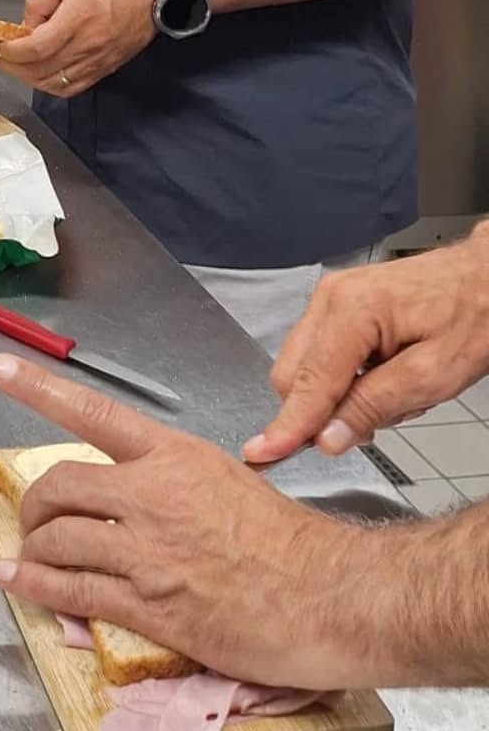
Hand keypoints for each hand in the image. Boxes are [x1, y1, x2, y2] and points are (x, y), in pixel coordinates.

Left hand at [0, 0, 155, 96]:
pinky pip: (72, 89)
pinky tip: (41, 75)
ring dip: (29, 79)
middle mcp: (86, 45)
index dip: (10, 52)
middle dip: (12, 67)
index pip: (34, 48)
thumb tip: (24, 25)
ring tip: (16, 66)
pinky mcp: (103, 70)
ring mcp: (96, 61)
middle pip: (39, 70)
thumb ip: (40, 0)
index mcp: (75, 19)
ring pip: (53, 84)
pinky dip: (51, 87)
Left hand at [0, 354, 379, 690]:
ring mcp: (148, 551)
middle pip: (62, 483)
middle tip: (32, 516)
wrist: (330, 597)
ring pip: (60, 537)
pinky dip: (38, 585)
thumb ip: (172, 481)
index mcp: (174, 456)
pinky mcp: (150, 605)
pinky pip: (74, 589)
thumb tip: (132, 495)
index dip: (40, 389)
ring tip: (27, 554)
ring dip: (33, 546)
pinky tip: (21, 581)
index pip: (94, 412)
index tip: (0, 369)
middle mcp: (153, 494)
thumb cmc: (289, 542)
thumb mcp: (227, 481)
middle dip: (34, 502)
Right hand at [244, 226, 488, 462]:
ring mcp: (329, 299)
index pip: (308, 382)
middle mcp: (330, 299)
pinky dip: (342, 378)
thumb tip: (328, 437)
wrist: (486, 277)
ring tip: (392, 393)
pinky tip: (381, 377)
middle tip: (370, 426)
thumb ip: (375, 406)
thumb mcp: (434, 375)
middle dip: (321, 412)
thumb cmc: (471, 316)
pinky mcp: (336, 304)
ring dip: (336, 396)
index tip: (263, 453)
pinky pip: (318, 354)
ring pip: (302, 367)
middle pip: (292, 375)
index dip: (289, 425)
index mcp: (351, 311)